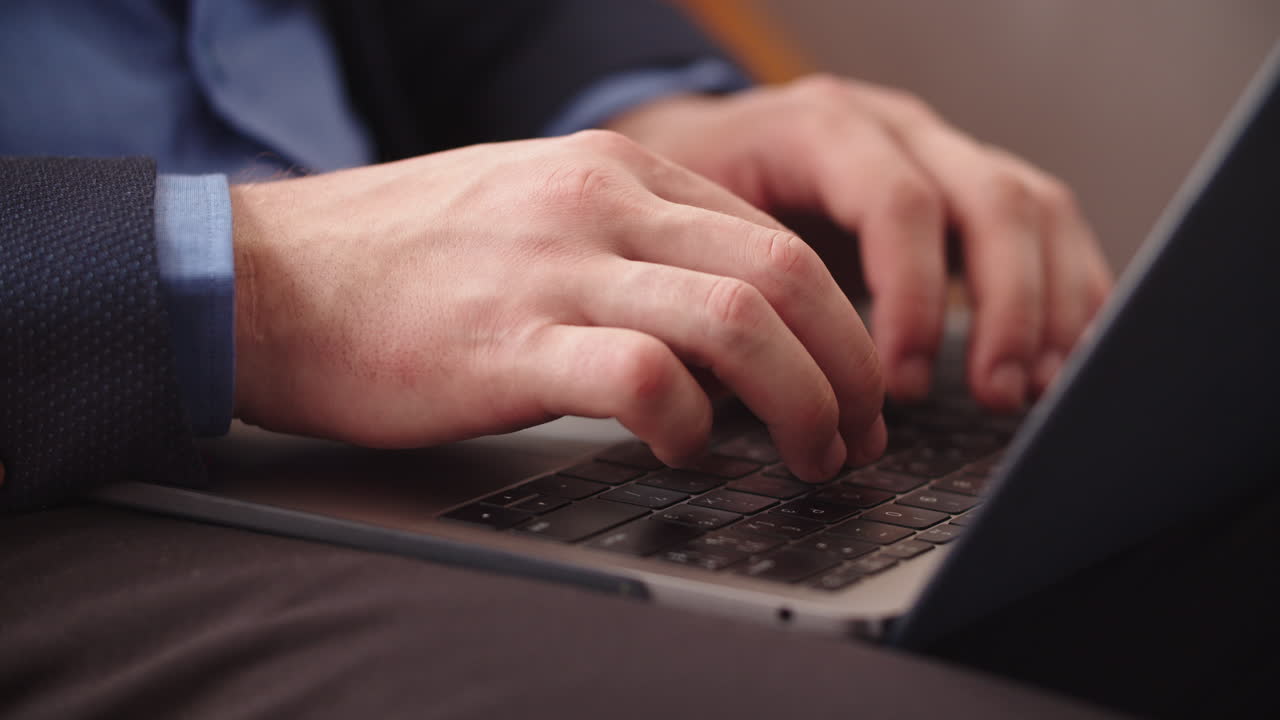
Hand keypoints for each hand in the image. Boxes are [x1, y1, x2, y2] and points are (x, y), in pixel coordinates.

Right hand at [231, 131, 885, 480]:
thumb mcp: (535, 216)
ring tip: (814, 456)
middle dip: (848, 365)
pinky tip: (686, 452)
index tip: (853, 381)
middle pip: (784, 272)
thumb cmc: (401, 260)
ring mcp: (557, 267)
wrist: (270, 278)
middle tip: (860, 432)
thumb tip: (723, 322)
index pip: (772, 234)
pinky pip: (646, 376)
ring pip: (739, 318)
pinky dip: (691, 424)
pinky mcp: (511, 341)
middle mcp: (599, 202)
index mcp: (614, 170)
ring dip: (804, 400)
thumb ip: (628, 248)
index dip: (840, 320)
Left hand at [608, 75, 1112, 409]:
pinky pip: (1044, 223)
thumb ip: (731, 290)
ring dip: (1047, 305)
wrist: (705, 146)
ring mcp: (939, 150)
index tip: (902, 382)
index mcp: (820, 128)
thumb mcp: (691, 232)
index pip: (898, 201)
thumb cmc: (693, 197)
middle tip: (994, 394)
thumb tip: (762, 387)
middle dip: (1006, 308)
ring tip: (1032, 388)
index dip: (913, 297)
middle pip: (990, 197)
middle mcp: (894, 129)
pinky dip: (1066, 290)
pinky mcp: (966, 184)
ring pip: (1033, 207)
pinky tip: (1060, 355)